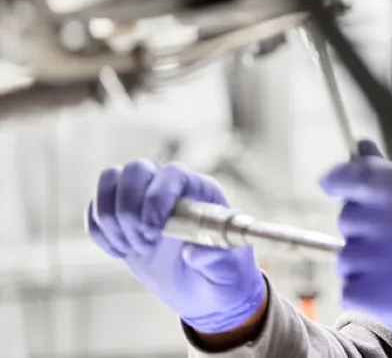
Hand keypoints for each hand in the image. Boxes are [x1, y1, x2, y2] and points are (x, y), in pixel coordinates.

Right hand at [86, 161, 266, 333]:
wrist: (203, 290)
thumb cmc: (223, 275)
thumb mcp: (228, 271)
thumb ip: (217, 259)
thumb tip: (193, 252)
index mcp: (202, 190)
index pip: (173, 173)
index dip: (157, 197)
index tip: (152, 231)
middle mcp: (170, 185)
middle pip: (135, 170)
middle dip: (129, 210)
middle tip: (143, 244)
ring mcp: (142, 196)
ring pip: (110, 180)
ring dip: (111, 219)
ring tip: (133, 248)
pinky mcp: (120, 215)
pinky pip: (95, 209)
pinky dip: (101, 233)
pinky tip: (122, 252)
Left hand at [321, 141, 391, 356]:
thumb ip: (389, 174)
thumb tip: (360, 147)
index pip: (357, 175)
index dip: (339, 179)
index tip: (333, 184)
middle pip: (347, 218)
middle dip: (363, 230)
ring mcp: (387, 261)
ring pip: (347, 257)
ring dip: (365, 265)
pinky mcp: (379, 296)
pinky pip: (349, 289)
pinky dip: (366, 293)